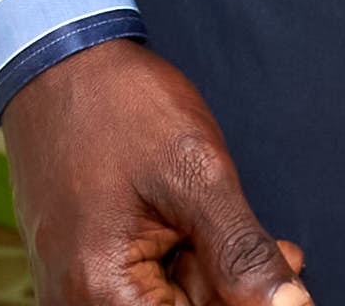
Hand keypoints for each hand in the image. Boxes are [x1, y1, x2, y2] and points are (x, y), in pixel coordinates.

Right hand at [0, 43, 307, 305]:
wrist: (58, 64)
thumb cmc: (118, 107)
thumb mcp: (196, 173)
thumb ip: (242, 251)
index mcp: (101, 293)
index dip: (248, 300)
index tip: (286, 267)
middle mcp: (78, 303)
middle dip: (233, 288)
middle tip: (279, 251)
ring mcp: (75, 290)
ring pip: (169, 302)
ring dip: (211, 274)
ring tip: (231, 223)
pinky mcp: (82, 272)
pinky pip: (144, 287)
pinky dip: (184, 265)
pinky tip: (204, 230)